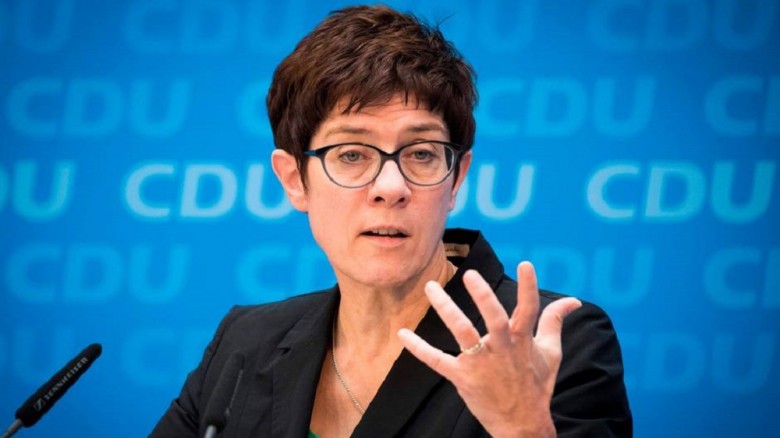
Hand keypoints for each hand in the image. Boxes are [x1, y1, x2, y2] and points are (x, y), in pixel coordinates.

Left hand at [397, 262, 581, 436]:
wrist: (522, 423)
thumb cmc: (536, 385)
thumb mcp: (550, 353)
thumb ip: (554, 322)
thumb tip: (573, 300)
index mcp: (522, 341)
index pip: (529, 309)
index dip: (528, 287)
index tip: (525, 263)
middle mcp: (502, 350)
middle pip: (493, 319)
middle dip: (483, 297)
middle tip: (470, 275)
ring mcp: (480, 364)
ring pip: (462, 333)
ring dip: (446, 310)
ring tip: (431, 287)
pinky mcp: (462, 377)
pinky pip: (437, 361)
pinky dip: (418, 348)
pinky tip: (402, 333)